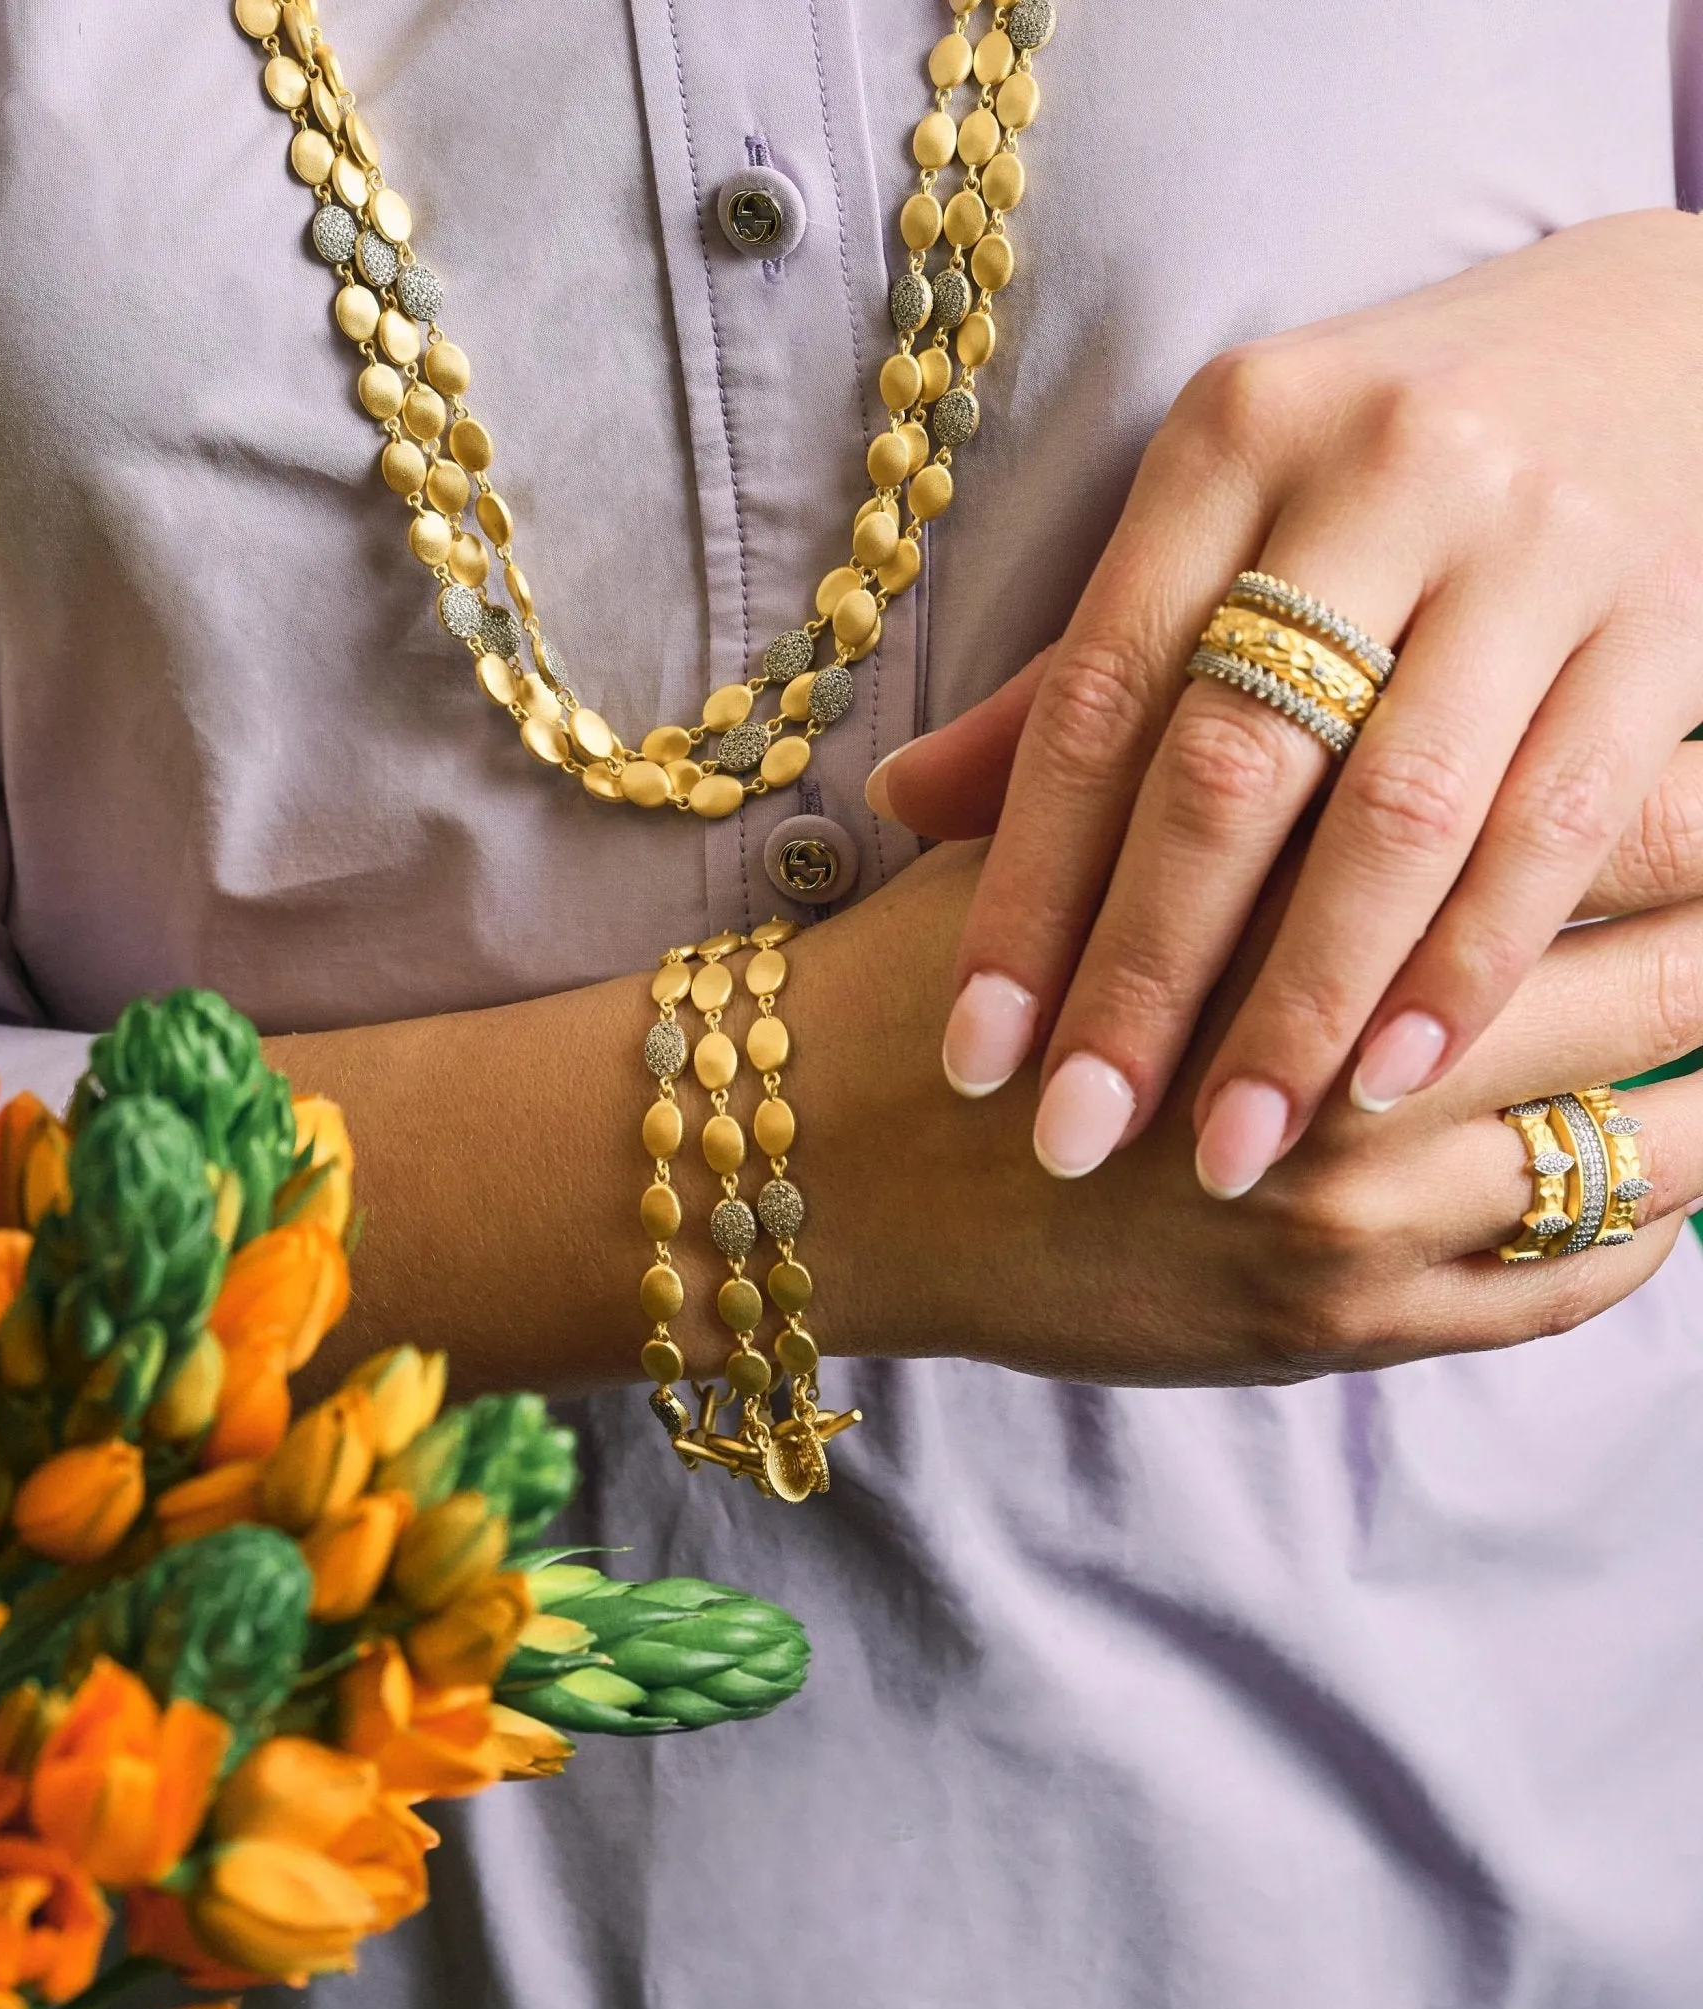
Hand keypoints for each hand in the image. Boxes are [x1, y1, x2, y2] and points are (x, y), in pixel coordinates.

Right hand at [796, 818, 1702, 1382]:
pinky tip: (1645, 1182)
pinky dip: (1635, 1231)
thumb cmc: (938, 971)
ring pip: (1653, 1151)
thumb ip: (1236, 749)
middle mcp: (1361, 1049)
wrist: (821, 1158)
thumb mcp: (1071, 822)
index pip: (1606, 812)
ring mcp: (1360, 1206)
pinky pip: (1566, 1287)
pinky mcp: (1335, 1325)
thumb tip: (1425, 685)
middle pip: (1674, 977)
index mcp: (1317, 885)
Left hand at [869, 210, 1702, 1201]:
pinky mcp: (1664, 615)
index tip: (976, 1059)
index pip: (1096, 702)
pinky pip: (1559, 821)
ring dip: (1303, 1006)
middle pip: (1230, 767)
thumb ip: (1079, 672)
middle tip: (1079, 1141)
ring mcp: (1535, 541)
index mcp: (1230, 440)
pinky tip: (1394, 1077)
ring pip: (1396, 814)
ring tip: (1231, 1153)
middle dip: (1146, 976)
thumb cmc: (1382, 466)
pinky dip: (1469, 961)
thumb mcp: (1217, 518)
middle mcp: (1377, 471)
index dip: (1026, 895)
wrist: (1662, 334)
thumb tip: (901, 804)